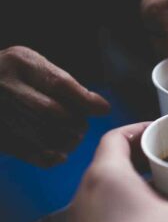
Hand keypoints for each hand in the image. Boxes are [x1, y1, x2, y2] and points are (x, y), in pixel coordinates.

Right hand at [0, 46, 109, 166]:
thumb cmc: (15, 77)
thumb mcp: (35, 67)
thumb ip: (64, 84)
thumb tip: (101, 108)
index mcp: (21, 63)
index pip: (59, 84)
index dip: (86, 100)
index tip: (104, 109)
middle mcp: (5, 85)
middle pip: (51, 110)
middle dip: (75, 122)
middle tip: (82, 127)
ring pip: (40, 133)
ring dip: (65, 141)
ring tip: (73, 140)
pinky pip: (24, 152)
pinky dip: (47, 158)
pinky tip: (59, 155)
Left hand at [70, 123, 167, 221]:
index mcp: (108, 175)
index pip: (118, 135)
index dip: (142, 129)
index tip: (166, 134)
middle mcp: (89, 191)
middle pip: (116, 159)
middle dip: (147, 157)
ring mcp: (86, 217)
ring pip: (113, 186)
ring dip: (139, 181)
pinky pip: (109, 208)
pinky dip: (130, 203)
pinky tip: (156, 216)